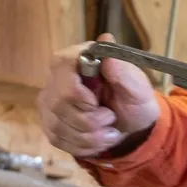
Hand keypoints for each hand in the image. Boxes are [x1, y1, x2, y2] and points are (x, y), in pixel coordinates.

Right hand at [38, 36, 159, 158]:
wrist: (131, 126)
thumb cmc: (134, 100)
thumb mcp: (138, 86)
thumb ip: (122, 68)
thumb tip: (105, 40)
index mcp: (76, 58)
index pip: (62, 67)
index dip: (80, 93)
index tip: (99, 103)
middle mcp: (55, 78)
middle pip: (59, 103)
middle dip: (91, 121)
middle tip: (111, 119)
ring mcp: (49, 102)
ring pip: (59, 126)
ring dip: (91, 137)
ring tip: (109, 132)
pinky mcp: (49, 124)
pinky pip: (59, 140)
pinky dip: (84, 146)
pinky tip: (97, 140)